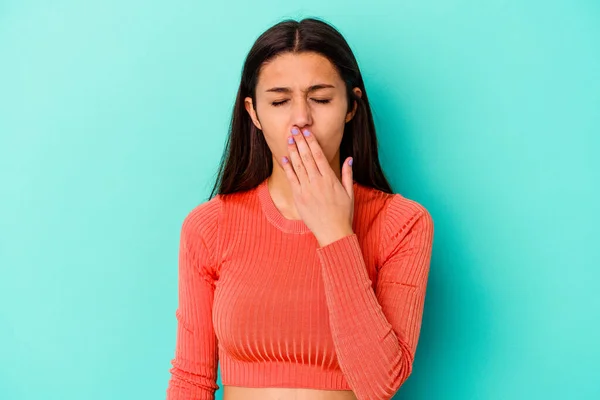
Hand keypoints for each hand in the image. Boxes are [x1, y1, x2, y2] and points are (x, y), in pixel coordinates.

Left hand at [281, 125, 354, 246]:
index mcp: (330, 179)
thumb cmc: (343, 213)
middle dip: (300, 141)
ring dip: (293, 151)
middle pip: (307, 157)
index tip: (307, 131)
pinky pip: (292, 179)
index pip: (319, 155)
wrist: (333, 232)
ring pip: (298, 165)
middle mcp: (317, 182)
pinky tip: (284, 158)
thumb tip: (349, 159)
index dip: (312, 142)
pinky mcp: (299, 197)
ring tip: (289, 138)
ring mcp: (307, 189)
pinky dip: (288, 168)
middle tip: (294, 129)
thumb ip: (347, 174)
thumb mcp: (349, 193)